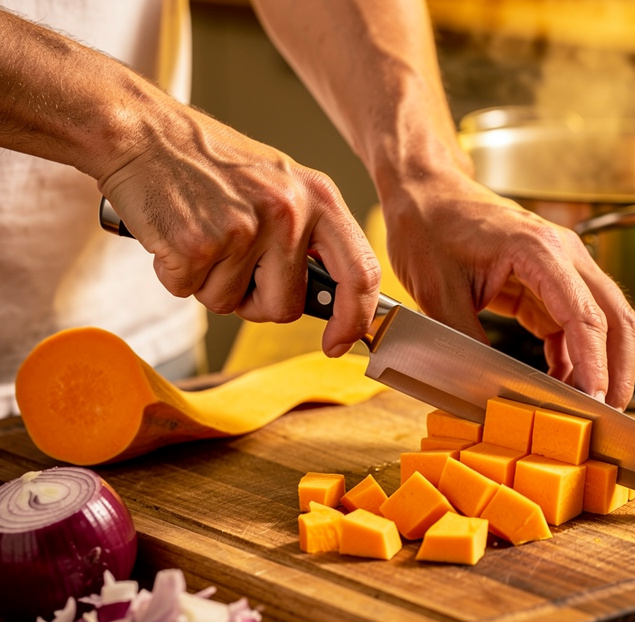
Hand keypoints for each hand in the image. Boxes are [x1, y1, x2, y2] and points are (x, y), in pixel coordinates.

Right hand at [97, 105, 380, 358]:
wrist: (142, 131)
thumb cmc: (209, 164)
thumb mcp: (280, 186)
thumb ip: (309, 237)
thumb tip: (334, 299)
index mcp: (319, 197)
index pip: (359, 273)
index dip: (353, 320)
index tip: (337, 344)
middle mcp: (289, 212)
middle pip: (285, 306)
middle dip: (254, 301)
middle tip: (230, 261)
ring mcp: (244, 228)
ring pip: (231, 304)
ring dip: (209, 283)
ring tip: (200, 234)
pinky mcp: (199, 243)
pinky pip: (189, 292)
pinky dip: (175, 274)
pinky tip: (175, 234)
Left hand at [380, 168, 634, 409]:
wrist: (425, 192)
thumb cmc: (429, 227)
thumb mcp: (437, 292)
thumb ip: (465, 342)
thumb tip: (487, 389)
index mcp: (538, 249)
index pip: (584, 315)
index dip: (595, 363)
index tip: (596, 401)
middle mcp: (563, 253)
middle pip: (615, 317)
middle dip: (618, 369)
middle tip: (609, 413)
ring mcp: (562, 266)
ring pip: (604, 321)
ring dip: (602, 364)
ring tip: (587, 407)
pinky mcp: (550, 280)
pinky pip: (575, 323)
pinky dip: (575, 356)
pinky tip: (560, 383)